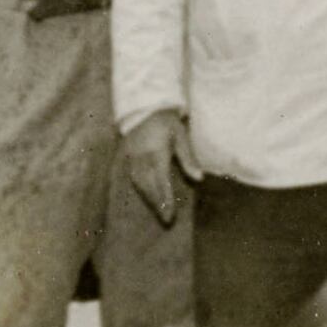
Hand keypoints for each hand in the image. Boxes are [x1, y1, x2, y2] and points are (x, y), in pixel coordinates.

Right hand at [121, 109, 200, 226]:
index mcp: (156, 152)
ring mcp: (132, 156)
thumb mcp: (181, 136)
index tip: (170, 214)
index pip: (160, 180)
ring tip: (159, 210)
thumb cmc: (167, 122)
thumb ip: (188, 157)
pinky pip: (133, 176)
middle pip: (148, 185)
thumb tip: (199, 178)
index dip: (165, 198)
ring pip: (139, 183)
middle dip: (157, 203)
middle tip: (167, 219)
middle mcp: (142, 157)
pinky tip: (148, 195)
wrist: (145, 106)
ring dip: (149, 197)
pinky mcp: (127, 156)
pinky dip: (141, 188)